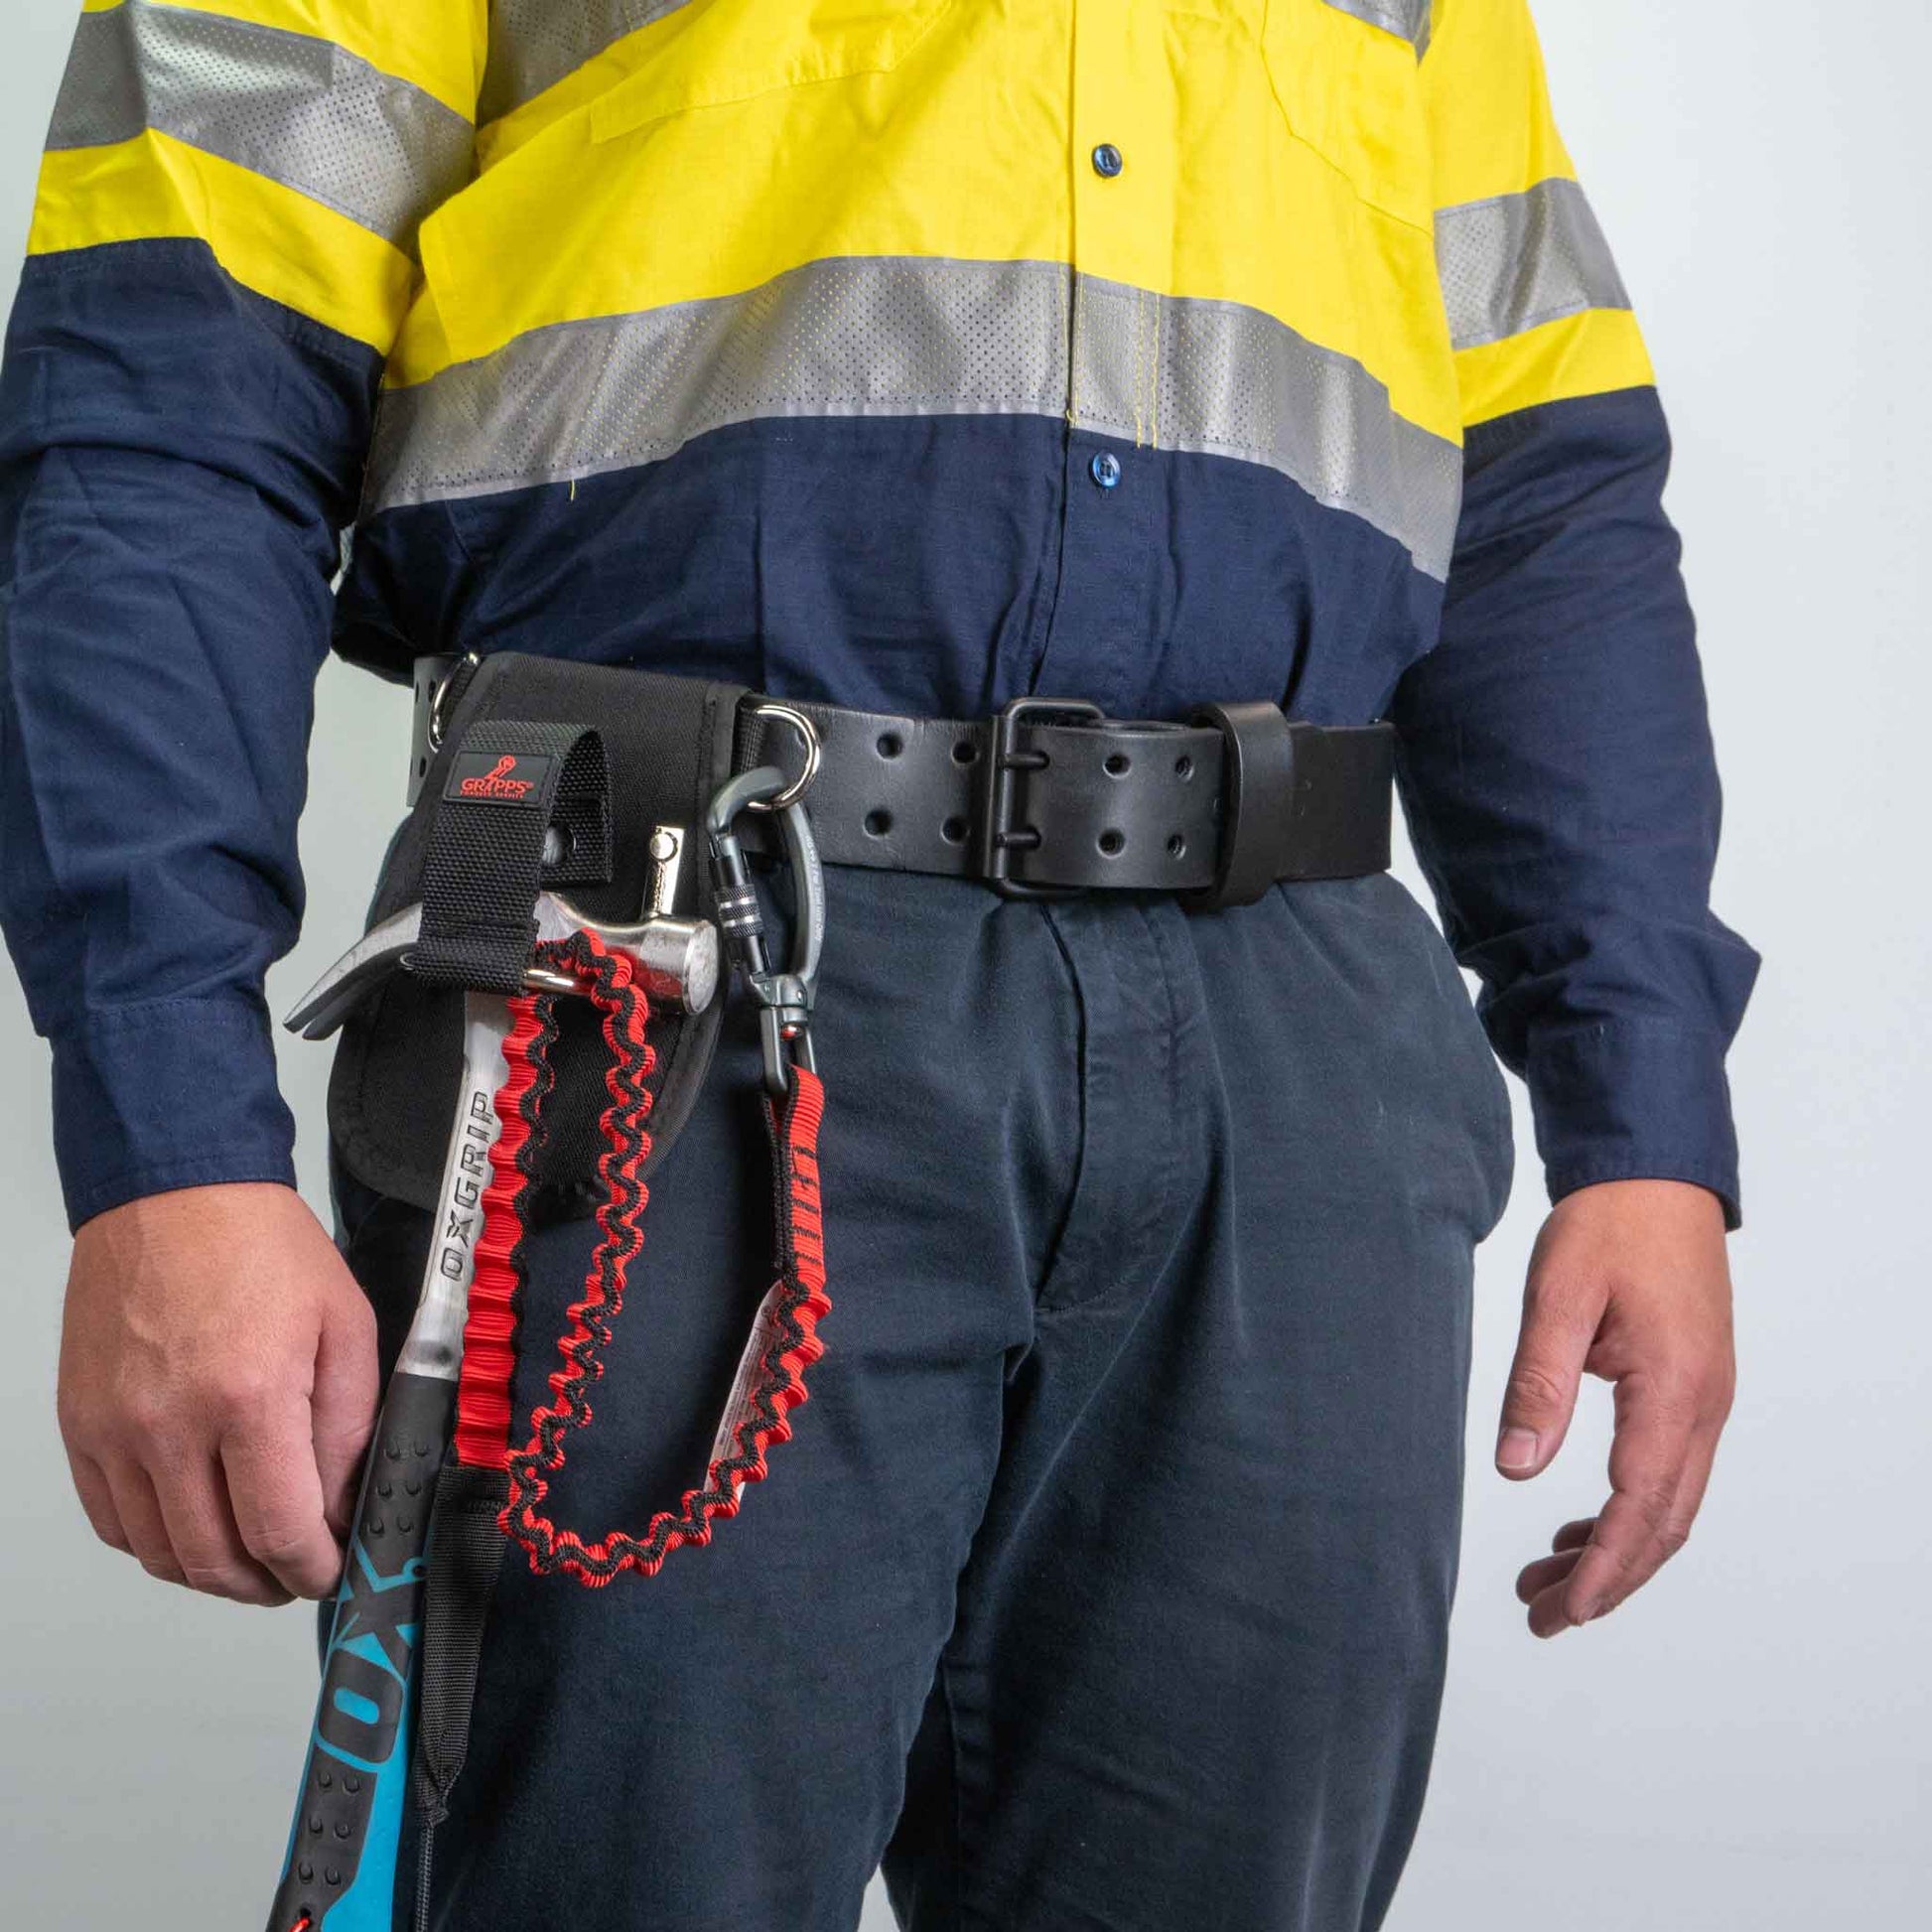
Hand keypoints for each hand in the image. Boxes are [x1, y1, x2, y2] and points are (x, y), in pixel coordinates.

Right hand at [57, 1182, 378, 1604]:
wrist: (174, 1193)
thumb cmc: (261, 1246)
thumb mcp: (345, 1323)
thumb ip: (351, 1422)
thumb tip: (345, 1501)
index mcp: (250, 1396)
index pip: (279, 1530)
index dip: (312, 1569)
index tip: (330, 1571)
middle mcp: (172, 1423)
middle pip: (213, 1558)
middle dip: (265, 1585)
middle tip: (295, 1576)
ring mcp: (115, 1430)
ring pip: (158, 1553)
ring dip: (209, 1574)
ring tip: (250, 1561)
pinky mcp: (80, 1425)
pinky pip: (113, 1521)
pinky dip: (155, 1543)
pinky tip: (193, 1526)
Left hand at [1495, 1179, 1733, 1636]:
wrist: (1657, 1174)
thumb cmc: (1609, 1225)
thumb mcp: (1558, 1296)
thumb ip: (1539, 1382)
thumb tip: (1514, 1468)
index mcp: (1674, 1389)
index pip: (1642, 1506)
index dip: (1603, 1569)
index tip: (1561, 1612)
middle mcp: (1703, 1405)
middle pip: (1664, 1522)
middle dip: (1607, 1579)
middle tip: (1542, 1617)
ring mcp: (1704, 1398)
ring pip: (1668, 1503)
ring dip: (1613, 1550)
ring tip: (1545, 1581)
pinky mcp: (1690, 1387)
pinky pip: (1667, 1470)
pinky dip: (1626, 1509)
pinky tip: (1579, 1525)